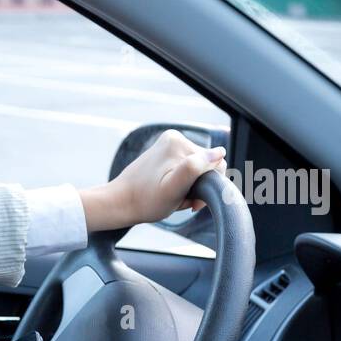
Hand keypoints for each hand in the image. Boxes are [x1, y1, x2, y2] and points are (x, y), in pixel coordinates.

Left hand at [80, 129, 227, 231]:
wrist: (120, 202)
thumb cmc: (146, 202)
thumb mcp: (173, 190)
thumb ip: (195, 169)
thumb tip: (220, 152)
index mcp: (177, 142)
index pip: (214, 163)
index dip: (208, 186)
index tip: (191, 202)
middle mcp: (174, 137)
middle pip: (205, 165)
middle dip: (197, 185)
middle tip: (179, 200)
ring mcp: (168, 143)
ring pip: (196, 167)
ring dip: (189, 185)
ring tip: (172, 196)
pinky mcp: (164, 151)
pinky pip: (185, 166)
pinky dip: (181, 180)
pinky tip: (169, 189)